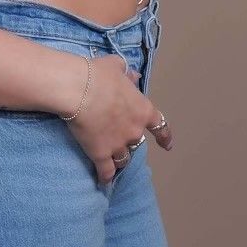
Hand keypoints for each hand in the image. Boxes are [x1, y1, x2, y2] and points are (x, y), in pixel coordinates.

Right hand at [62, 53, 173, 184]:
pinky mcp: (101, 154)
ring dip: (120, 159)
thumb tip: (133, 76)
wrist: (79, 89)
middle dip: (129, 142)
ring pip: (123, 159)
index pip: (160, 126)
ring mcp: (118, 145)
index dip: (163, 136)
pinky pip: (106, 171)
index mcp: (142, 110)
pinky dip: (105, 176)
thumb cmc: (99, 74)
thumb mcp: (116, 66)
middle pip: (137, 143)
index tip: (166, 145)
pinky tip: (103, 180)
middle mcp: (134, 131)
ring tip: (113, 160)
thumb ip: (126, 73)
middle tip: (118, 138)